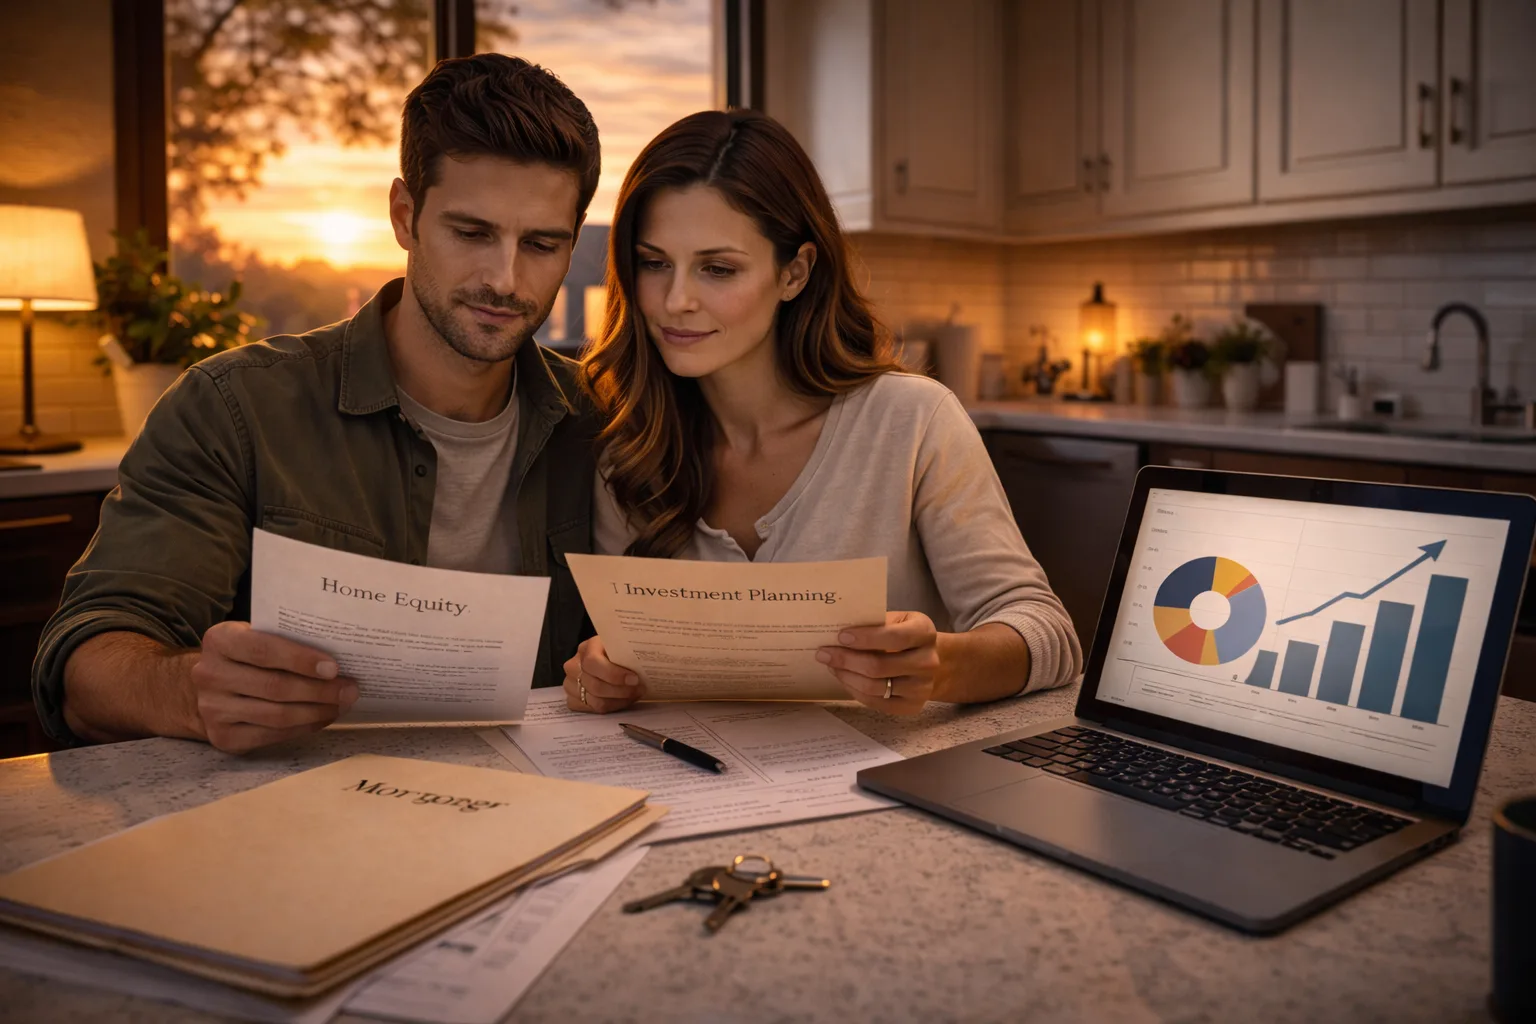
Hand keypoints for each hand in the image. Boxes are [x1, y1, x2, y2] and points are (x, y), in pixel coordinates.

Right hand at [190, 621, 357, 752]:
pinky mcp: (223, 737)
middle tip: (350, 689)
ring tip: (341, 704)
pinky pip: (272, 735)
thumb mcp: (257, 635)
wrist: (210, 686)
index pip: (264, 650)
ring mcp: (212, 710)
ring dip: (316, 712)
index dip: (301, 660)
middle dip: (319, 690)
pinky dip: (303, 728)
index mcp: (219, 640)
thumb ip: (286, 639)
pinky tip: (322, 718)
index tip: (334, 668)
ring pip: (276, 715)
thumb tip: (341, 651)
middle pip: (275, 687)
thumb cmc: (247, 655)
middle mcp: (210, 675)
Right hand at [562, 636, 643, 713]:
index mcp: (586, 648)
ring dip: (619, 701)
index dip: (614, 674)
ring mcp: (570, 684)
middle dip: (622, 691)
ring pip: (595, 701)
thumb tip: (647, 662)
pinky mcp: (572, 699)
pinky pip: (593, 709)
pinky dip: (611, 707)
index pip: (593, 662)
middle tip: (640, 689)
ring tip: (634, 695)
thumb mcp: (620, 645)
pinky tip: (622, 700)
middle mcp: (573, 666)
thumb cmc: (615, 651)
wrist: (602, 658)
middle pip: (596, 686)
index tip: (634, 679)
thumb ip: (628, 651)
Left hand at [817, 611, 939, 715]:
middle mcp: (928, 661)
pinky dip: (854, 690)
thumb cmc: (904, 635)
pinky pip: (876, 702)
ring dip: (847, 676)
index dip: (866, 638)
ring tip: (831, 666)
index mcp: (924, 632)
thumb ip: (874, 623)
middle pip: (879, 666)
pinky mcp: (912, 706)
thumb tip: (838, 630)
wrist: (929, 661)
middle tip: (824, 653)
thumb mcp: (897, 620)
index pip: (895, 637)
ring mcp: (921, 687)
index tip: (841, 636)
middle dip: (846, 660)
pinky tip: (844, 678)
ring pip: (874, 687)